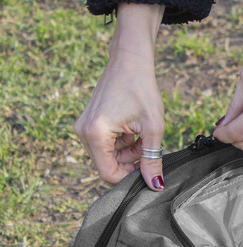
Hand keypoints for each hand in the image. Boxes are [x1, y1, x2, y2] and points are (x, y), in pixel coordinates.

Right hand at [74, 4, 165, 189]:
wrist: (130, 60)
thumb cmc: (142, 89)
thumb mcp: (153, 128)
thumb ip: (152, 160)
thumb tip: (155, 186)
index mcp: (95, 133)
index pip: (108, 174)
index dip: (129, 178)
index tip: (147, 169)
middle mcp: (83, 132)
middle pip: (108, 166)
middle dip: (130, 163)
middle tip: (148, 149)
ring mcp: (84, 127)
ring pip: (109, 157)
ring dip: (128, 154)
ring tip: (142, 136)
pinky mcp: (89, 124)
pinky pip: (106, 146)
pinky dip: (123, 145)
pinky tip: (134, 132)